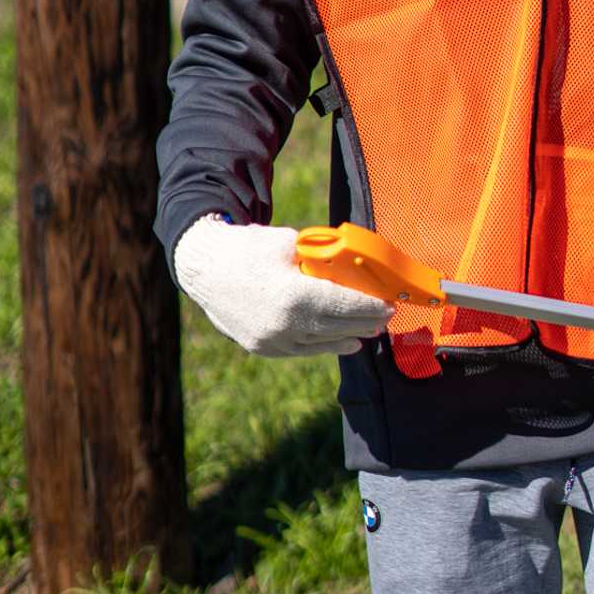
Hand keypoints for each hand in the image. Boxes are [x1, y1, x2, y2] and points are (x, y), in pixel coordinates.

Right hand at [173, 215, 392, 356]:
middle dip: (365, 322)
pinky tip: (345, 343)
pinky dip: (326, 346)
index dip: (370, 307)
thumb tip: (350, 266)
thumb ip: (319, 258)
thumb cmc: (249, 248)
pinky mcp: (263, 348)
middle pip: (337, 327)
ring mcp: (272, 340)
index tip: (389, 305)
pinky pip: (303, 350)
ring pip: (321, 343)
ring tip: (370, 331)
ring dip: (349, 337)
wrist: (204, 269)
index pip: (344, 306)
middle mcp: (285, 324)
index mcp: (294, 295)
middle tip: (386, 318)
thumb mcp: (289, 243)